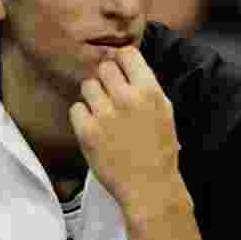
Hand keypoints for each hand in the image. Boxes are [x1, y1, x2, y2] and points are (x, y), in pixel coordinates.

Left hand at [70, 46, 186, 215]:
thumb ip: (146, 86)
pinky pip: (76, 108)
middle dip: (107, 80)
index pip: (127, 54)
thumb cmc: (160, 149)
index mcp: (149, 91)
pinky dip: (83, 116)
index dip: (121, 61)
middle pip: (104, 68)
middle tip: (111, 97)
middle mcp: (127, 98)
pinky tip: (95, 128)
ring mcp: (105, 114)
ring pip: (88, 85)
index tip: (120, 70)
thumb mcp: (165, 111)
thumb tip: (125, 64)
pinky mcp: (86, 131)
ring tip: (103, 114)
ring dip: (94, 97)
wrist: (149, 185)